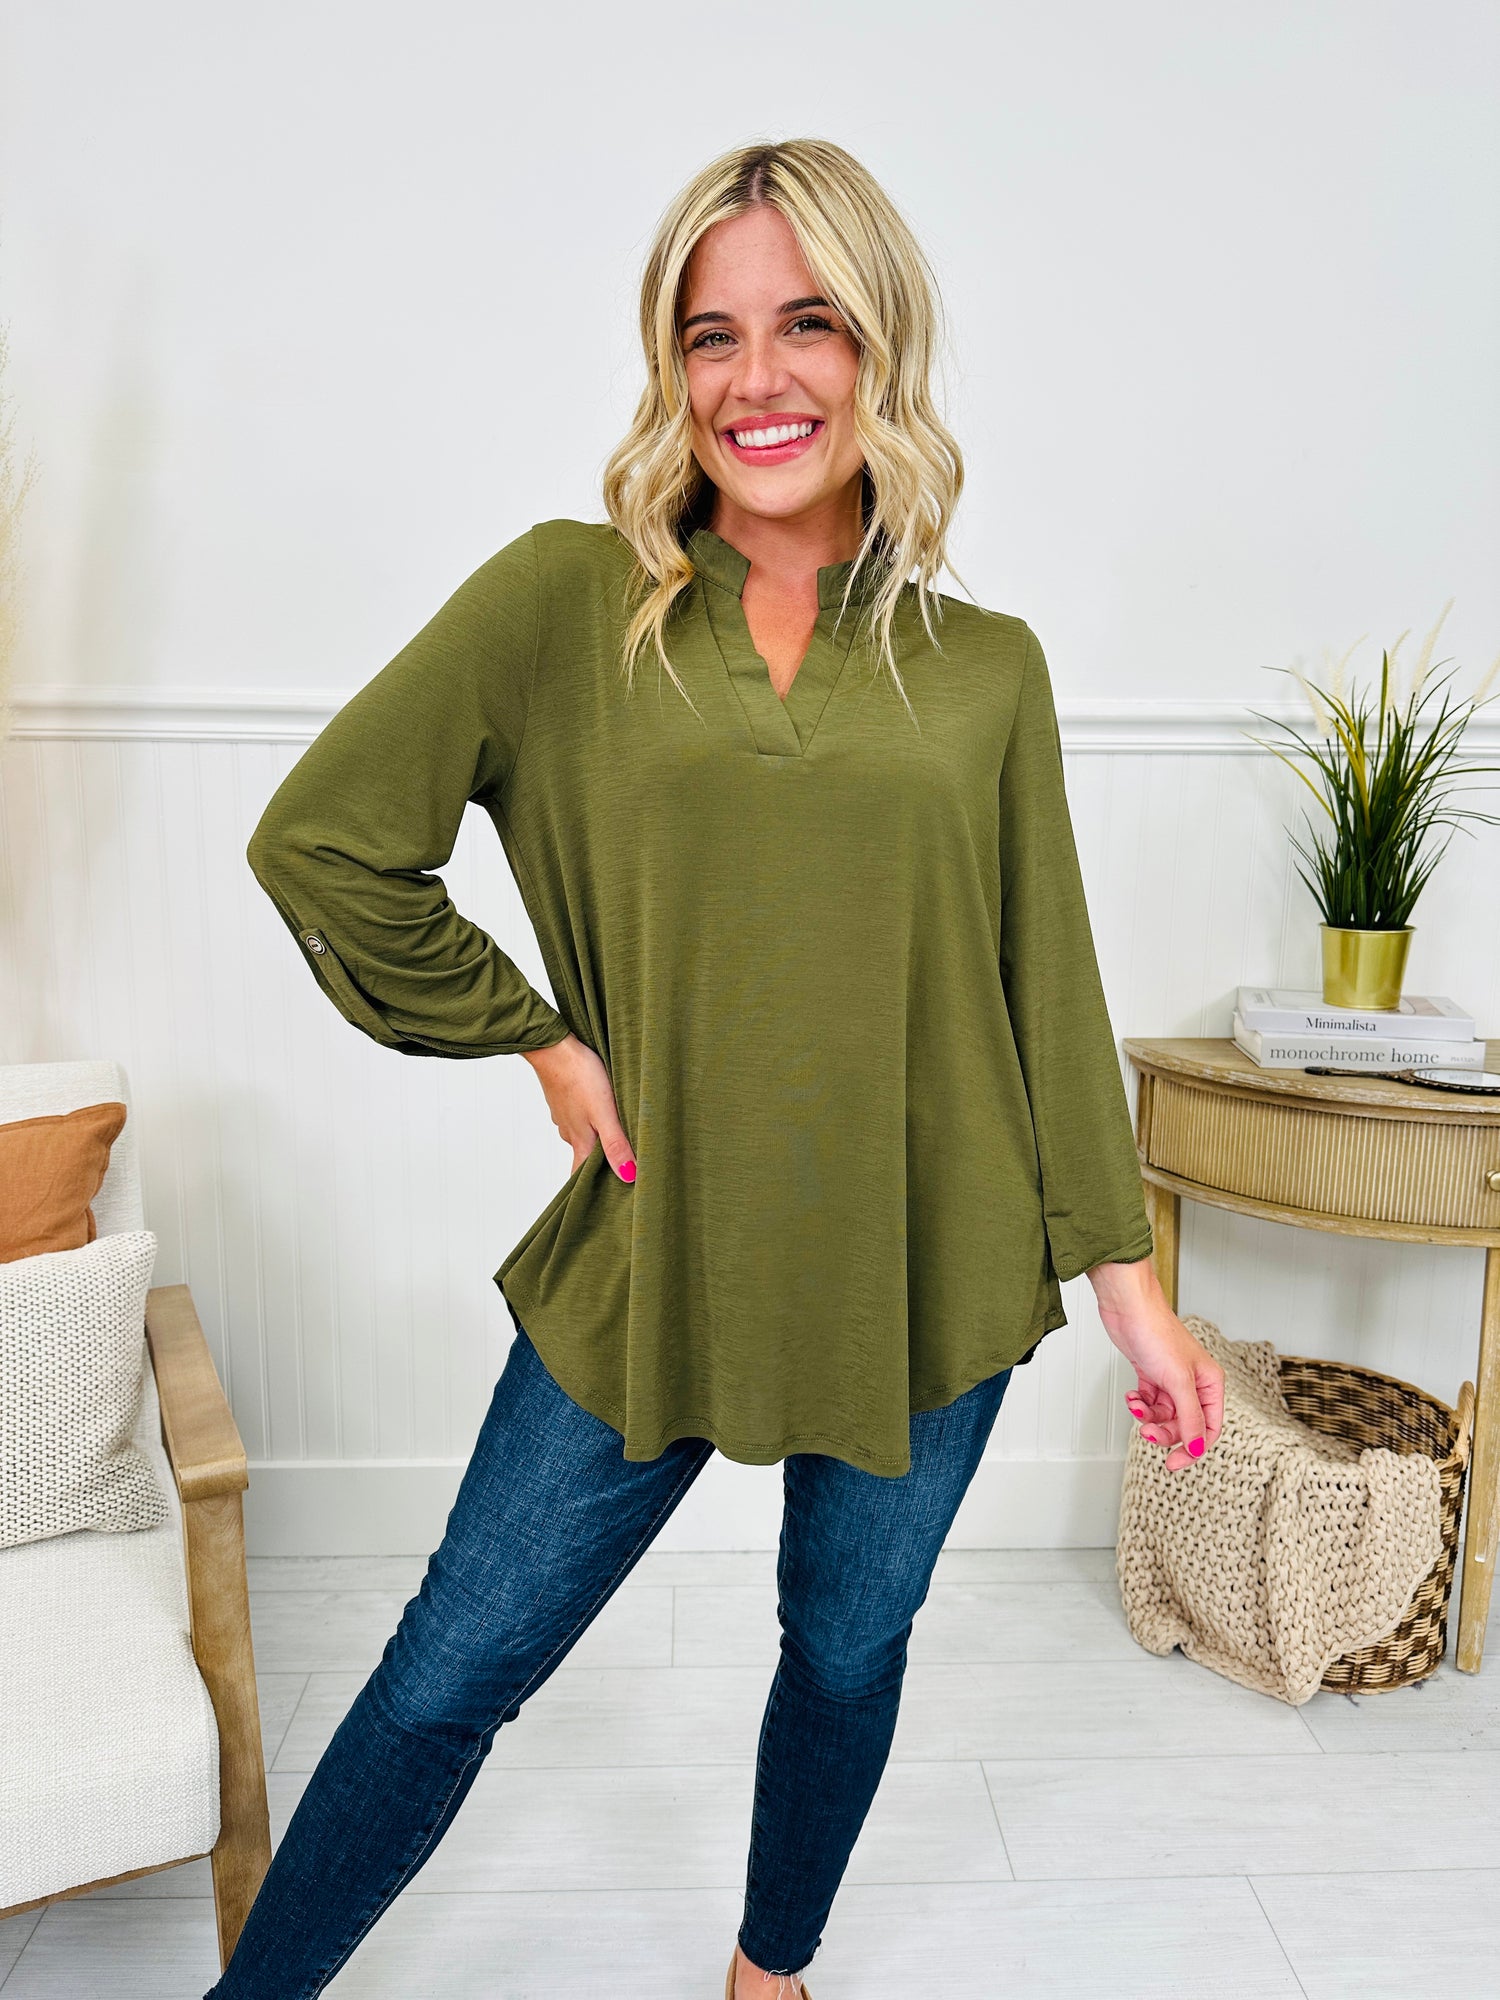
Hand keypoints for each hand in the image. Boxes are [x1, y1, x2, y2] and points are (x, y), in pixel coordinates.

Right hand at [521, 1034, 636, 1181]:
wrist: (553, 1046)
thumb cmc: (579, 1076)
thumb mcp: (604, 1113)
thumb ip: (615, 1144)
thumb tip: (628, 1176)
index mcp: (580, 1141)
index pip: (581, 1175)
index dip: (591, 1188)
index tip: (604, 1199)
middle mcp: (570, 1131)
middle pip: (584, 1156)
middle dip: (599, 1164)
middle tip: (618, 1167)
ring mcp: (565, 1114)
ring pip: (582, 1133)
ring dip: (596, 1137)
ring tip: (615, 1136)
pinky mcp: (565, 1097)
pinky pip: (578, 1114)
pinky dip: (589, 1117)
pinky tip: (599, 1108)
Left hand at [1087, 1256, 1223, 1472]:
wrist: (1128, 1308)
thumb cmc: (1157, 1333)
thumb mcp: (1177, 1382)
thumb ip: (1189, 1418)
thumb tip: (1197, 1449)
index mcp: (1210, 1383)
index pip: (1210, 1428)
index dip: (1193, 1449)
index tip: (1174, 1464)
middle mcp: (1194, 1383)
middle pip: (1184, 1425)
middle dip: (1164, 1431)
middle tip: (1146, 1431)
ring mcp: (1171, 1379)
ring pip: (1164, 1415)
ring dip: (1148, 1417)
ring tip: (1136, 1407)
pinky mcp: (1151, 1375)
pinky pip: (1149, 1403)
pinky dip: (1139, 1404)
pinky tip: (1132, 1397)